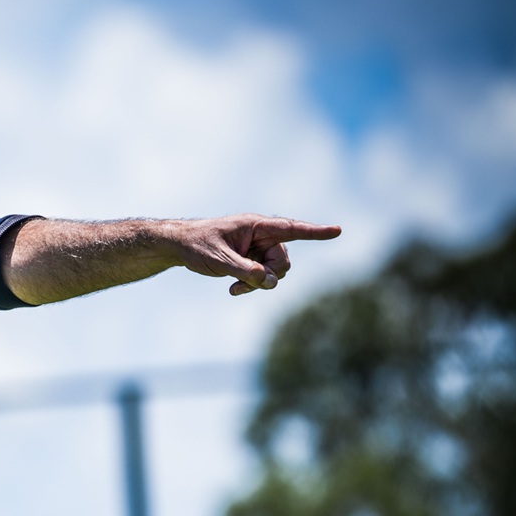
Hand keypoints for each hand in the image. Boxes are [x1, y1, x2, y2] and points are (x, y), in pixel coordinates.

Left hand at [167, 214, 340, 295]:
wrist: (179, 247)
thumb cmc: (196, 245)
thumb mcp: (218, 260)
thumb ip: (244, 271)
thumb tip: (269, 282)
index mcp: (255, 225)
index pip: (290, 228)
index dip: (314, 231)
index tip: (337, 230)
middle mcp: (260, 235)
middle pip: (283, 260)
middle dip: (270, 275)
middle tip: (248, 282)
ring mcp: (257, 248)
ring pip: (274, 271)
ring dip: (259, 283)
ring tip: (235, 287)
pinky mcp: (251, 260)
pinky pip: (263, 277)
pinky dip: (252, 285)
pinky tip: (233, 290)